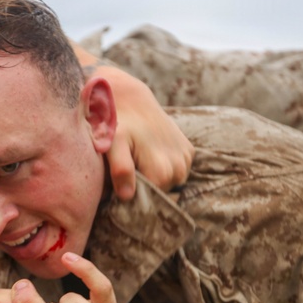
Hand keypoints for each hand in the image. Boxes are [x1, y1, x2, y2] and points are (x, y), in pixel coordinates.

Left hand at [100, 64, 194, 198]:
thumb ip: (120, 169)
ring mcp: (187, 160)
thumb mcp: (113, 145)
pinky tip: (150, 152)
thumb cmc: (117, 124)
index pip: (149, 202)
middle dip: (144, 187)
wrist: (131, 99)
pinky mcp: (189, 151)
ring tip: (138, 159)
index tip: (120, 187)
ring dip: (154, 177)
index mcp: (162, 172)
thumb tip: (127, 196)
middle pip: (160, 194)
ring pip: (169, 184)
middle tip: (128, 170)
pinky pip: (176, 169)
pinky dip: (164, 165)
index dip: (133, 198)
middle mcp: (180, 169)